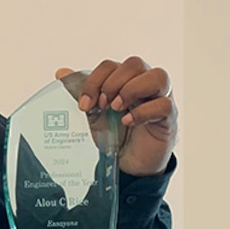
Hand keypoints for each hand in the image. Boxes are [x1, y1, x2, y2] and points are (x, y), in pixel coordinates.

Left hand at [56, 57, 176, 175]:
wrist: (128, 165)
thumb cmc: (114, 135)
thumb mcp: (93, 114)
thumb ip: (80, 93)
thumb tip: (61, 72)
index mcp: (125, 80)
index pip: (111, 65)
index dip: (95, 80)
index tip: (84, 104)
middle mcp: (144, 84)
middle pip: (134, 63)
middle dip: (112, 83)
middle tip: (102, 106)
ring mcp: (160, 98)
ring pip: (157, 76)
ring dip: (131, 90)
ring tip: (116, 109)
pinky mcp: (168, 117)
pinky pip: (164, 104)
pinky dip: (143, 112)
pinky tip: (128, 122)